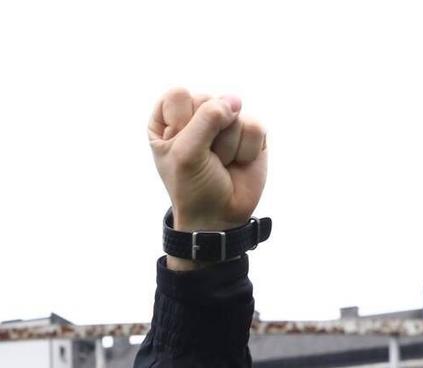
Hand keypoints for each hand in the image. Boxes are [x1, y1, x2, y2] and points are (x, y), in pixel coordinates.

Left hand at [148, 87, 266, 232]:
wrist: (217, 216)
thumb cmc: (192, 186)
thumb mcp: (187, 153)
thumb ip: (207, 118)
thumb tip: (236, 101)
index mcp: (168, 118)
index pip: (178, 95)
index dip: (183, 121)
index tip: (180, 147)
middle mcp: (196, 115)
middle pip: (208, 100)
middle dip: (207, 136)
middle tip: (204, 159)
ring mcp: (224, 122)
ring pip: (234, 113)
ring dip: (227, 147)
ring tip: (219, 164)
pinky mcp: (249, 133)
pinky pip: (254, 127)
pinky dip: (246, 151)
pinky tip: (237, 164)